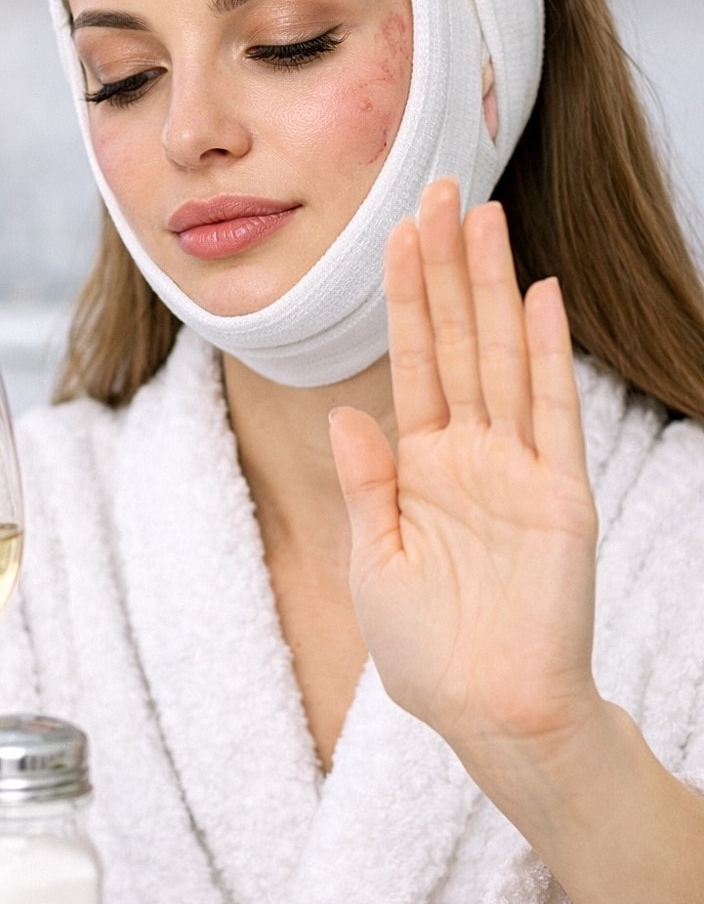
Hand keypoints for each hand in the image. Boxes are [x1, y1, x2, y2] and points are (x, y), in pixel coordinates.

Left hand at [329, 178, 598, 772]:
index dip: (404, 298)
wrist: (490, 713)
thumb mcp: (372, 562)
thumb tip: (343, 411)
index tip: (394, 232)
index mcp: (419, 469)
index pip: (410, 363)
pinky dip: (543, 355)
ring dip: (492, 288)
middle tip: (439, 189)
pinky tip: (537, 296)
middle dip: (447, 267)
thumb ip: (365, 484)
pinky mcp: (559, 494)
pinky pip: (550, 412)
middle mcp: (469, 456)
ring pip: (499, 357)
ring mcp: (517, 469)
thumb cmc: (428, 653)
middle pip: (455, 341)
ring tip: (483, 216)